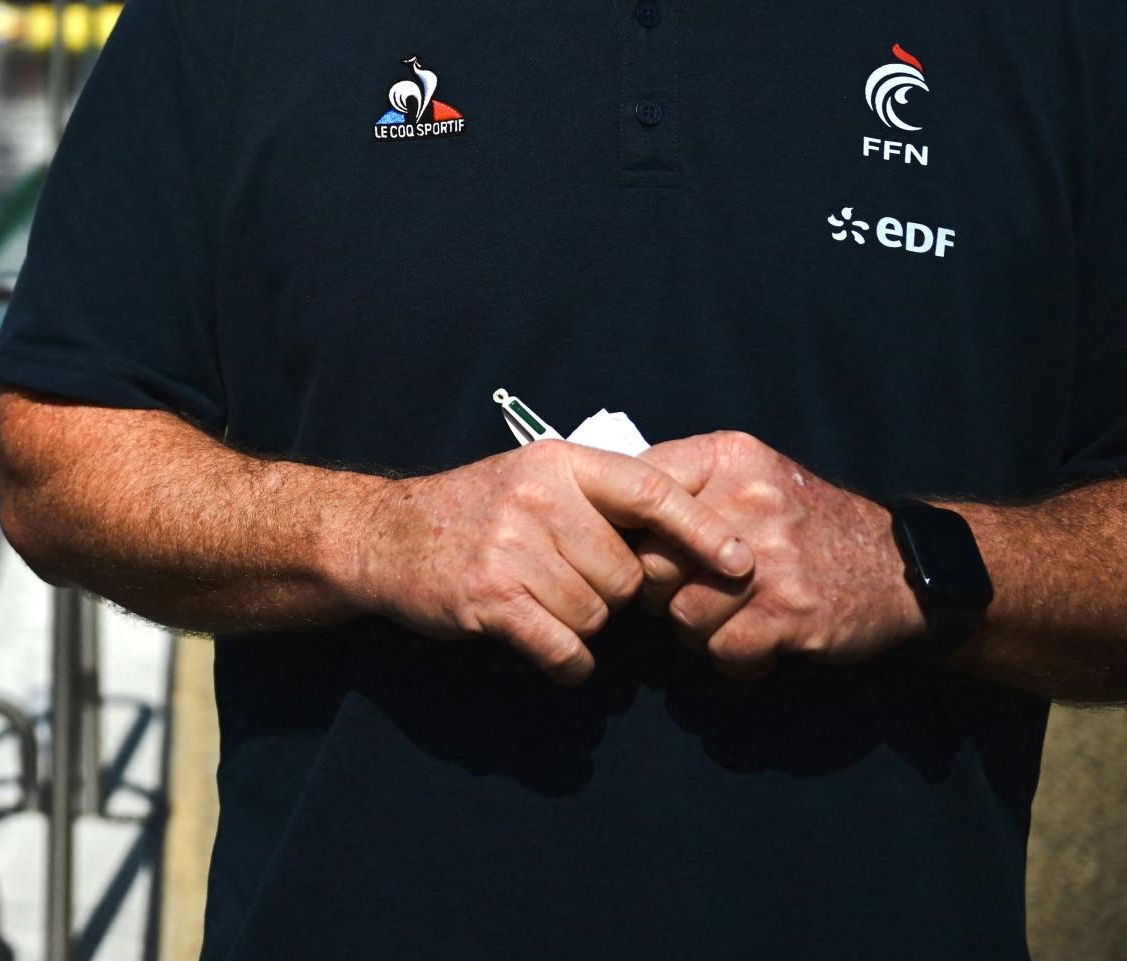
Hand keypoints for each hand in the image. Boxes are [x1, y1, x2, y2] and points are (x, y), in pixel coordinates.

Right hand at [345, 440, 754, 683]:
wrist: (385, 535)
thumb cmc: (477, 512)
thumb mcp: (536, 480)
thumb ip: (603, 499)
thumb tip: (696, 537)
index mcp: (559, 463)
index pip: (650, 491)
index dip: (702, 529)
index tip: (741, 562)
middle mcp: (538, 498)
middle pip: (627, 573)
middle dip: (611, 594)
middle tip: (566, 581)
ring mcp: (510, 547)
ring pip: (596, 615)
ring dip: (579, 625)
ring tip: (538, 602)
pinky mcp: (489, 597)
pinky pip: (563, 647)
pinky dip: (566, 661)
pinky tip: (547, 649)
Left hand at [636, 431, 921, 677]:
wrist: (904, 567)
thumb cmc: (807, 526)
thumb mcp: (751, 478)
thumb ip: (686, 488)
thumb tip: (605, 514)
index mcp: (727, 458)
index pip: (637, 489)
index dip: (627, 531)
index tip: (642, 550)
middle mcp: (747, 501)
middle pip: (649, 561)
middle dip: (659, 590)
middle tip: (688, 594)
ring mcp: (769, 559)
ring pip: (681, 614)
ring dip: (698, 630)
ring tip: (731, 618)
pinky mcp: (790, 612)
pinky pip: (722, 650)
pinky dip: (735, 659)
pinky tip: (758, 644)